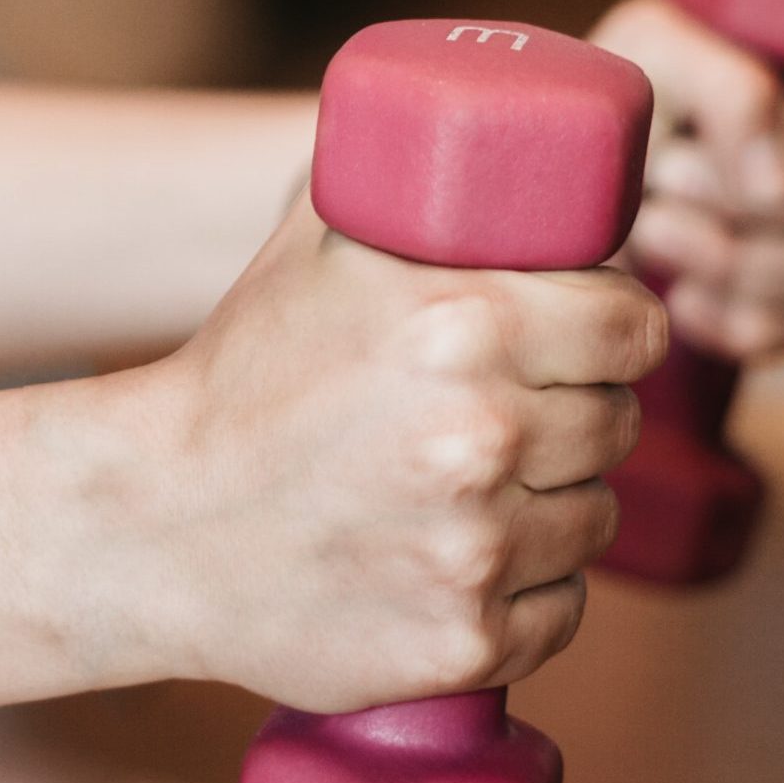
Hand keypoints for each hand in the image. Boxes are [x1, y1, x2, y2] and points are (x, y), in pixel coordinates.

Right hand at [121, 195, 665, 712]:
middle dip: (575, 415)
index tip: (587, 345)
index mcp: (464, 326)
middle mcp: (482, 439)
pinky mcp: (463, 643)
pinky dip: (526, 592)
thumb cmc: (239, 376)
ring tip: (470, 493)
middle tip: (508, 418)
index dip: (615, 333)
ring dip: (552, 504)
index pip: (635, 328)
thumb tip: (508, 140)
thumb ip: (418, 183)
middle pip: (618, 424)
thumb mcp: (318, 247)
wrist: (148, 525)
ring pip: (593, 521)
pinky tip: (457, 565)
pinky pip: (562, 610)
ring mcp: (475, 553)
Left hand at [591, 0, 783, 359]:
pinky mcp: (773, 314)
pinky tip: (671, 290)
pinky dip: (717, 316)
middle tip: (664, 172)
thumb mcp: (654, 50)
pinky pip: (781, 332)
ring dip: (717, 248)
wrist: (551, 185)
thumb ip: (729, 88)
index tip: (740, 128)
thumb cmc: (613, 103)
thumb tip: (779, 178)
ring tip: (648, 223)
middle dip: (739, 187)